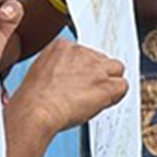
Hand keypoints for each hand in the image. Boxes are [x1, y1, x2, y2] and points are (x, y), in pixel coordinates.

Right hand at [10, 37, 127, 133]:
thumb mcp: (42, 72)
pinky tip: (102, 103)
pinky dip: (116, 96)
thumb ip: (59, 68)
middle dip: (99, 75)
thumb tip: (70, 76)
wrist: (37, 110)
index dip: (85, 70)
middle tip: (87, 92)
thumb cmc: (34, 100)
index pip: (86, 53)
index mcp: (62, 46)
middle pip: (103, 60)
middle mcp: (81, 51)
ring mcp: (95, 67)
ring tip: (93, 98)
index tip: (78, 81)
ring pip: (116, 69)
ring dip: (109, 83)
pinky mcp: (106, 84)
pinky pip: (123, 86)